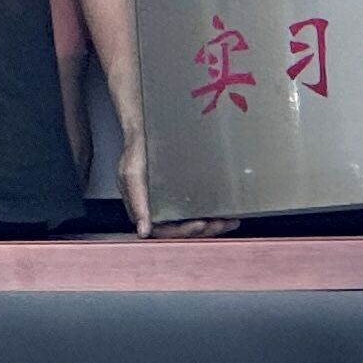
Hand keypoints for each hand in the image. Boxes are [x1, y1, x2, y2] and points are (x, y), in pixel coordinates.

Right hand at [113, 133, 234, 240]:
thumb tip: (144, 231)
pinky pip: (201, 210)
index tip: (200, 225)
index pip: (165, 232)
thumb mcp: (132, 174)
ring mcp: (174, 204)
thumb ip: (136, 202)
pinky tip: (230, 213)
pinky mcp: (185, 196)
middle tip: (221, 223)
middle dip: (205, 230)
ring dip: (214, 226)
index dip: (184, 232)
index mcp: (145, 212)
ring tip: (229, 221)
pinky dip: (216, 213)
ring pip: (195, 224)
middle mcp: (160, 211)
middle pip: (184, 231)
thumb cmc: (137, 152)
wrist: (145, 131)